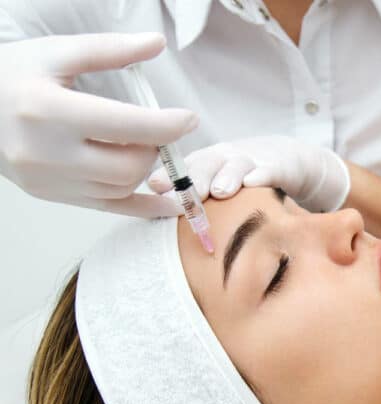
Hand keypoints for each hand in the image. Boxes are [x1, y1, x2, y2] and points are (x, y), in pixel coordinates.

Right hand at [0, 32, 197, 216]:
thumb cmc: (12, 76)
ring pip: (121, 188)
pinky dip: (144, 206)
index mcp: (49, 110)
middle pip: (128, 165)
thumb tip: (155, 43)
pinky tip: (170, 203)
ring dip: (144, 169)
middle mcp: (47, 153)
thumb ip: (109, 50)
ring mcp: (49, 180)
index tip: (188, 118)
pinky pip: (109, 208)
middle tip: (157, 131)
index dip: (166, 125)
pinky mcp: (53, 195)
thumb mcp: (56, 53)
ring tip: (144, 146)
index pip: (126, 126)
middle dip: (154, 149)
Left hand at [148, 135, 349, 211]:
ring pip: (236, 165)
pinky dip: (261, 175)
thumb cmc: (243, 177)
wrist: (288, 159)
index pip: (183, 167)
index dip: (169, 175)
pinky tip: (254, 184)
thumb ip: (194, 202)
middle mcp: (224, 158)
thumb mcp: (217, 184)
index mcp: (205, 163)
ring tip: (220, 192)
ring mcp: (251, 160)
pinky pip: (268, 170)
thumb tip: (160, 223)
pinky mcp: (277, 166)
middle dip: (194, 178)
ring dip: (226, 177)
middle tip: (187, 195)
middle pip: (206, 164)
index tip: (155, 186)